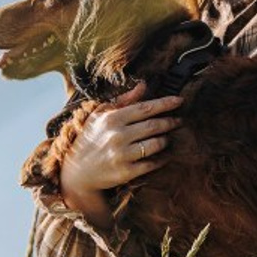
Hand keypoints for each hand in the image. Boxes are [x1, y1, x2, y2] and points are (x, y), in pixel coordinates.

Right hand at [60, 83, 182, 230]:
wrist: (76, 172)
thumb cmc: (89, 139)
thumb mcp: (100, 115)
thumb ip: (124, 100)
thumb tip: (143, 85)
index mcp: (112, 118)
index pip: (145, 108)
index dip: (165, 103)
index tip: (180, 100)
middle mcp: (117, 136)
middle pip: (154, 126)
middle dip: (170, 122)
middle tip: (178, 120)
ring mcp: (122, 155)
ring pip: (156, 144)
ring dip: (166, 140)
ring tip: (168, 137)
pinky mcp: (126, 172)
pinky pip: (152, 164)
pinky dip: (162, 158)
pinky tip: (165, 155)